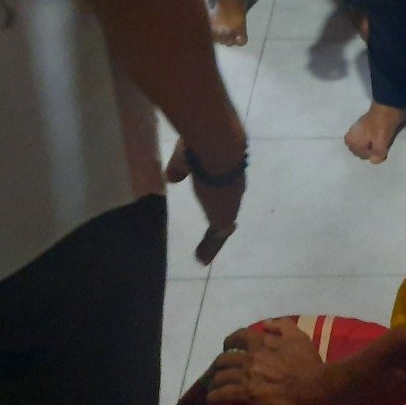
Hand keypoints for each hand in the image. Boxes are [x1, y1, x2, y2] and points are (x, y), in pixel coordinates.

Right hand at [166, 138, 245, 265]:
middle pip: (229, 203)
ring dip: (215, 237)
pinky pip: (218, 235)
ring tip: (205, 253)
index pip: (225, 184)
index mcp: (226, 168)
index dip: (220, 192)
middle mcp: (233, 185)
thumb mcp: (184, 156)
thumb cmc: (200, 145)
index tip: (214, 199)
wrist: (217, 146)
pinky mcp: (224, 216)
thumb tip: (172, 177)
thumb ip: (179, 168)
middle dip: (222, 216)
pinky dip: (210, 248)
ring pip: (224, 221)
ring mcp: (231, 201)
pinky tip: (201, 259)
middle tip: (217, 230)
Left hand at [205, 319, 325, 404]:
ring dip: (215, 383)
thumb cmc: (308, 363)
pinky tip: (214, 399)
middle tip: (220, 372)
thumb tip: (266, 323)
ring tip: (215, 388)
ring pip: (219, 378)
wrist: (314, 386)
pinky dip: (215, 396)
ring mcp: (246, 377)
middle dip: (219, 366)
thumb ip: (282, 326)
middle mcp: (250, 357)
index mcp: (261, 342)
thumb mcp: (299, 337)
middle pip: (223, 360)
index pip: (237, 338)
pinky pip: (221, 394)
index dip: (229, 342)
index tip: (228, 348)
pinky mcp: (245, 394)